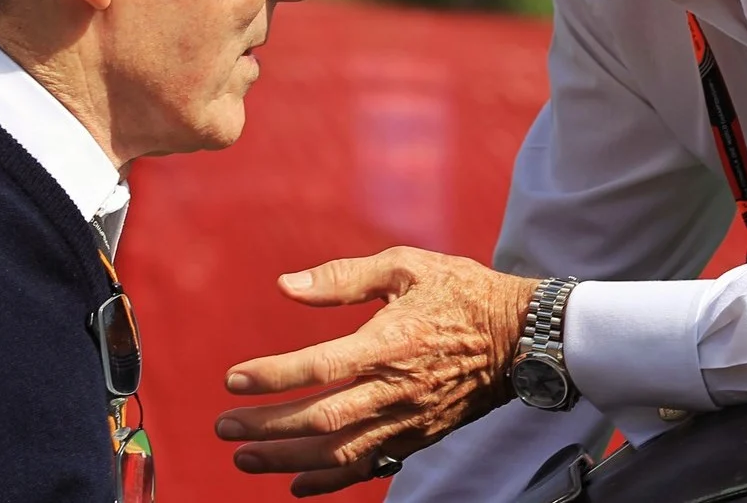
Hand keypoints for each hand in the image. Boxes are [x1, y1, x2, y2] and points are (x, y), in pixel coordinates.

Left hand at [214, 246, 539, 495]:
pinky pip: (370, 465)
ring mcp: (409, 418)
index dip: (274, 376)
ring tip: (244, 457)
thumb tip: (286, 285)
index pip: (322, 365)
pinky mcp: (419, 435)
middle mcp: (398, 388)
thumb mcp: (406, 266)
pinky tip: (296, 483)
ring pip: (340, 451)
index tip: (234, 380)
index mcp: (392, 341)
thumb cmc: (461, 292)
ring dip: (287, 458)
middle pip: (322, 419)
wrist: (521, 337)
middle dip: (268, 427)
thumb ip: (343, 277)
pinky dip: (331, 480)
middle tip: (225, 425)